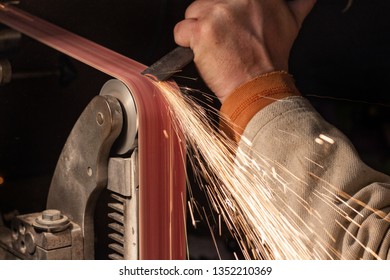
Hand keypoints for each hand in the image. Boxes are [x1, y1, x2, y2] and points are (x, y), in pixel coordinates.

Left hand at [174, 0, 315, 101]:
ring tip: (215, 48)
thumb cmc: (270, 61)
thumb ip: (298, 4)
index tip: (227, 23)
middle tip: (224, 40)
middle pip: (208, 1)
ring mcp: (219, 13)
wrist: (258, 87)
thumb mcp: (291, 26)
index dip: (225, 9)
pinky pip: (180, 31)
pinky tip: (202, 54)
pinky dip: (185, 44)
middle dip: (211, 20)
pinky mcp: (202, 31)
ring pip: (193, 12)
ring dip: (198, 31)